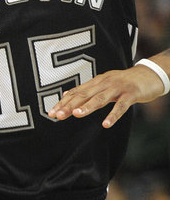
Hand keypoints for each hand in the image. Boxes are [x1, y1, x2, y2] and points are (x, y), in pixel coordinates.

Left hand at [48, 63, 166, 126]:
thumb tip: (67, 95)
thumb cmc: (123, 82)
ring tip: (76, 114)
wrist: (148, 75)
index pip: (75, 93)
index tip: (51, 113)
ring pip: (100, 98)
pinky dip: (113, 115)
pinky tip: (106, 124)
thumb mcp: (103, 84)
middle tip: (57, 115)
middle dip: (69, 106)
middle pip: (83, 95)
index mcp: (95, 82)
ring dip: (87, 107)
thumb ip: (86, 90)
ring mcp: (117, 88)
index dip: (63, 103)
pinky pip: (121, 106)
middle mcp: (103, 83)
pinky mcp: (131, 94)